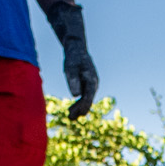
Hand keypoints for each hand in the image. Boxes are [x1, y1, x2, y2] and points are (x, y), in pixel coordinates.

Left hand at [45, 1, 98, 119]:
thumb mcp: (70, 68)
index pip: (88, 97)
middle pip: (88, 100)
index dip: (82, 107)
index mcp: (92, 80)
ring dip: (79, 108)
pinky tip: (72, 108)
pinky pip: (84, 95)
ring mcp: (91, 83)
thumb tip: (75, 95)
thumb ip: (72, 80)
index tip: (77, 115)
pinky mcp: (87, 83)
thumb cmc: (72, 57)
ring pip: (87, 99)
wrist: (76, 47)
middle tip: (71, 118)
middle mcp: (94, 83)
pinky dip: (79, 102)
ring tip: (70, 116)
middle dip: (80, 110)